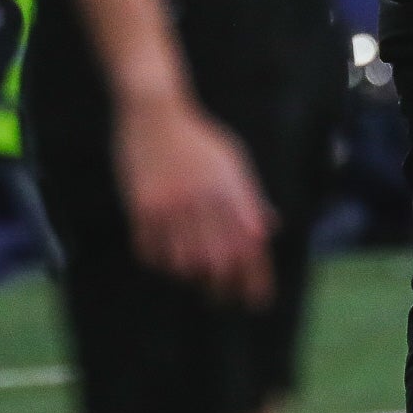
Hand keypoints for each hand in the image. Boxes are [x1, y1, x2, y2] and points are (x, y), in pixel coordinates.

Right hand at [113, 92, 275, 307]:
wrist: (157, 112)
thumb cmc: (200, 138)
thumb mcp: (235, 162)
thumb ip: (251, 198)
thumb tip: (269, 230)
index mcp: (233, 191)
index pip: (252, 246)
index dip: (257, 278)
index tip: (258, 301)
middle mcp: (206, 201)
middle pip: (220, 262)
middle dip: (225, 287)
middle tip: (223, 297)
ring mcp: (173, 205)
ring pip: (184, 262)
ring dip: (191, 275)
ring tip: (195, 275)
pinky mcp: (143, 206)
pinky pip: (151, 251)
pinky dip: (160, 261)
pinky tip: (166, 259)